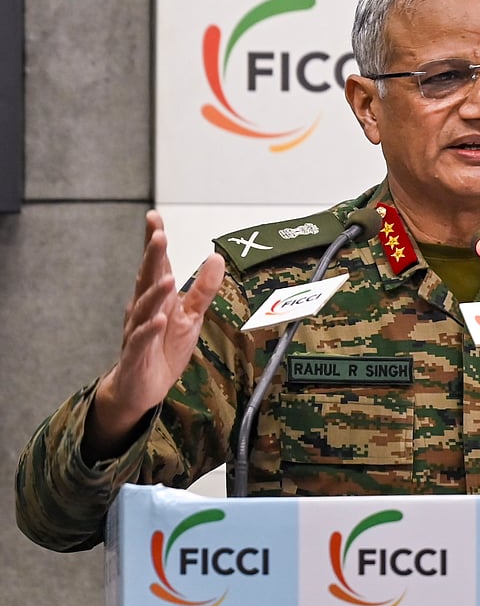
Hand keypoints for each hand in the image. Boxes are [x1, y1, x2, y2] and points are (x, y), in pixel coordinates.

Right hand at [84, 211, 224, 459]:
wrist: (143, 387)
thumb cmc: (165, 348)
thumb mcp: (191, 316)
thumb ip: (203, 288)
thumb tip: (216, 257)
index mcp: (157, 298)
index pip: (155, 265)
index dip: (154, 242)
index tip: (154, 218)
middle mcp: (144, 310)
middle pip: (147, 280)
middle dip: (152, 258)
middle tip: (158, 236)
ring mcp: (138, 332)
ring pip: (144, 308)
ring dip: (155, 293)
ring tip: (166, 277)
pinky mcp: (136, 355)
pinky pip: (141, 340)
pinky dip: (149, 329)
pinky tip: (158, 319)